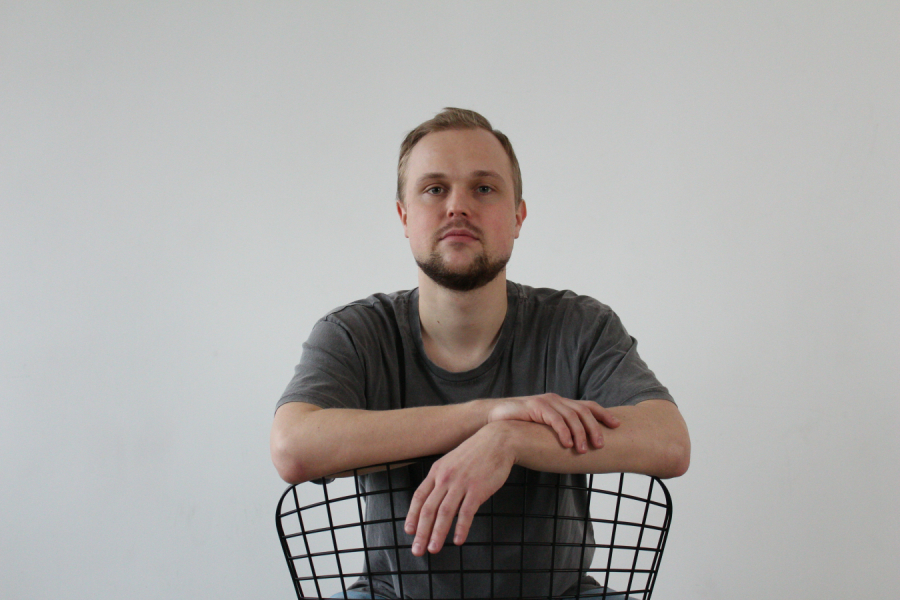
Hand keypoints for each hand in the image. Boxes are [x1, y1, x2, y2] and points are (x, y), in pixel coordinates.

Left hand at [404, 422, 514, 555]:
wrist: (497, 441)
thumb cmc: (475, 453)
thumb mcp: (451, 462)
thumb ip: (441, 479)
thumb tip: (433, 500)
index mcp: (437, 471)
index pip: (419, 497)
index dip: (412, 516)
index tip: (410, 531)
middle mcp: (445, 478)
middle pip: (429, 509)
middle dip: (421, 532)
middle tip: (418, 550)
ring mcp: (461, 483)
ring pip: (445, 513)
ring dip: (438, 534)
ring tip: (433, 549)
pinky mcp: (477, 489)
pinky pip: (466, 512)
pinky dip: (461, 528)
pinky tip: (458, 540)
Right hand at [486, 393, 619, 452]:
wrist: (494, 417)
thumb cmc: (520, 424)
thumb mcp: (544, 426)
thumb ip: (559, 430)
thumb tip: (578, 445)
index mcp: (561, 403)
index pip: (587, 406)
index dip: (603, 414)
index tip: (617, 425)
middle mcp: (556, 400)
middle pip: (583, 411)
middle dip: (595, 427)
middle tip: (601, 444)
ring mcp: (546, 402)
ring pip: (571, 416)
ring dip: (580, 433)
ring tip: (585, 449)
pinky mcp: (534, 407)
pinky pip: (554, 419)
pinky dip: (563, 432)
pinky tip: (567, 444)